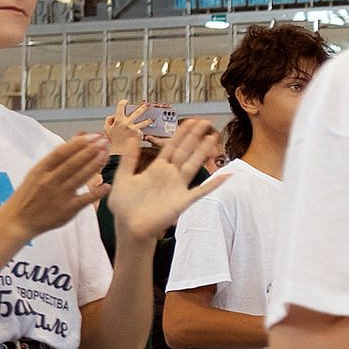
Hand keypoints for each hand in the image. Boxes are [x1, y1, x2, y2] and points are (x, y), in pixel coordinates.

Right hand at [0, 135, 115, 239]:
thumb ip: (58, 156)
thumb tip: (79, 136)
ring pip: (78, 178)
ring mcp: (58, 196)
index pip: (61, 152)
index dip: (79, 143)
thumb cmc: (29, 194)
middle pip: (72, 163)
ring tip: (105, 155)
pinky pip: (83, 200)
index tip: (94, 136)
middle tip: (104, 142)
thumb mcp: (38, 172)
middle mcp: (49, 181)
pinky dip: (96, 193)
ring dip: (93, 166)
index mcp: (41, 170)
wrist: (18, 220)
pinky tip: (107, 186)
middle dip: (89, 151)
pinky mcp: (66, 210)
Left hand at [105, 116, 221, 244]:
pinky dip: (214, 184)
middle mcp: (170, 175)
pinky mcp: (183, 201)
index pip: (172, 146)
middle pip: (186, 151)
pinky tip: (225, 175)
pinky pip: (202, 191)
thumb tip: (132, 136)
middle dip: (195, 136)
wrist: (129, 227)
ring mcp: (178, 187)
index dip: (182, 133)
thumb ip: (129, 157)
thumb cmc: (124, 206)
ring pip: (194, 165)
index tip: (191, 121)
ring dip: (203, 152)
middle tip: (205, 121)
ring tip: (213, 138)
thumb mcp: (123, 177)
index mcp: (156, 168)